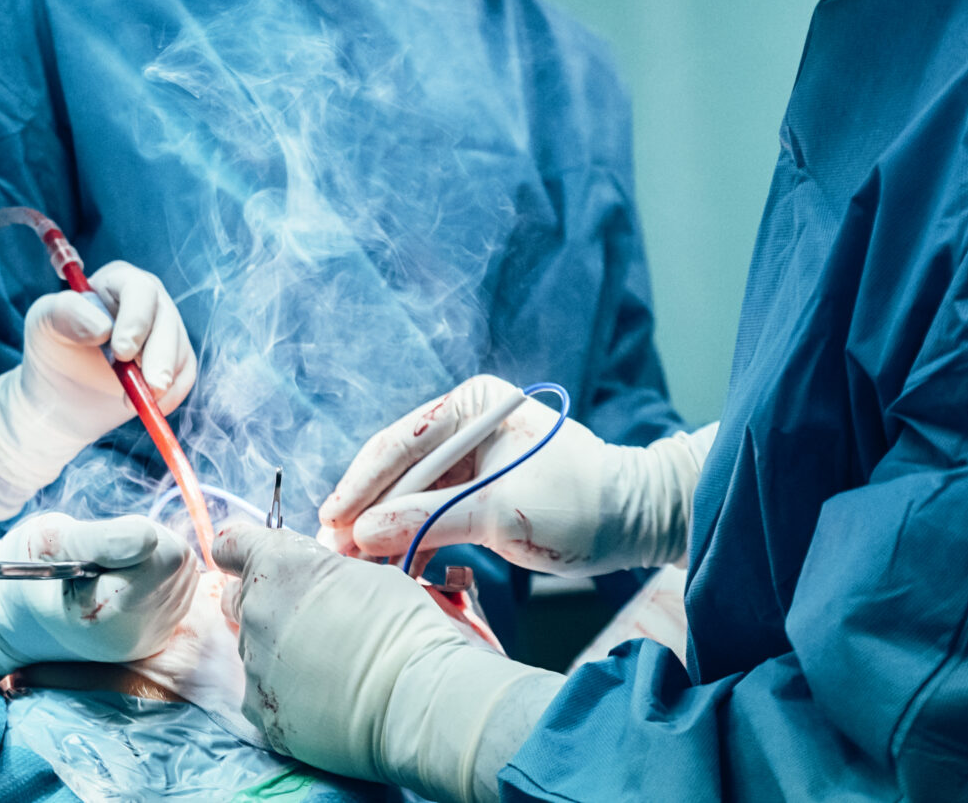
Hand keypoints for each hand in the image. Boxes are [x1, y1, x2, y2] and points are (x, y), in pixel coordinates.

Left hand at [0, 262, 196, 517]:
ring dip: (164, 379)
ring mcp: (164, 330)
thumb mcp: (44, 323)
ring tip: (136, 402)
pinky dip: (172, 395)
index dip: (136, 320)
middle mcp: (147, 300)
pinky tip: (149, 407)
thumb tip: (102, 326)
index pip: (138, 290)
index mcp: (117, 281)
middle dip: (160, 356)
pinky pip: (186, 375)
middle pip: (167, 319)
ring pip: (180, 348)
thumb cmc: (54, 347)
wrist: (65, 392)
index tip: (123, 352)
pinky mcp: (174, 360)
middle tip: (151, 386)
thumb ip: (66, 313)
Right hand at [0, 512, 199, 668]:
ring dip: (155, 554)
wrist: (22, 621)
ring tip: (113, 564)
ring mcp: (152, 637)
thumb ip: (98, 540)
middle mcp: (135, 635)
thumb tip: (148, 536)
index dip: (136, 534)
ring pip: (184, 570)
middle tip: (105, 551)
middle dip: (148, 542)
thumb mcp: (46, 543)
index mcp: (104, 617)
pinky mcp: (162, 633)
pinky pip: (182, 586)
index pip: (164, 557)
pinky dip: (160, 571)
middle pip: (177, 561)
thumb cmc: (29, 574)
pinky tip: (128, 577)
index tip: (101, 541)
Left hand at [214, 524, 560, 802]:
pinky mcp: (262, 714)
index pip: (229, 544)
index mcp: (276, 565)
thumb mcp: (366, 574)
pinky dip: (285, 698)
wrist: (419, 699)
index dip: (237, 552)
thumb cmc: (405, 628)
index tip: (245, 561)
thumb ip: (320, 571)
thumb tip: (312, 579)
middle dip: (263, 605)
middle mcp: (254, 611)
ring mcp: (255, 667)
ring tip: (328, 668)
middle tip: (306, 620)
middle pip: (238, 601)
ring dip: (278, 653)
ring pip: (253, 652)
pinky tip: (324, 701)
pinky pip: (263, 698)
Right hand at [318, 375, 713, 576]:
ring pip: (408, 494)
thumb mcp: (501, 513)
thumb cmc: (580, 504)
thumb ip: (428, 518)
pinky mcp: (474, 489)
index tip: (331, 519)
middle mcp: (462, 422)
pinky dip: (411, 537)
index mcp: (470, 404)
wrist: (635, 522)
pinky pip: (429, 511)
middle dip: (367, 511)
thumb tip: (361, 533)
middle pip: (397, 469)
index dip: (361, 485)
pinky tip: (392, 563)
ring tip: (357, 564)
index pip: (398, 442)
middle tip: (332, 549)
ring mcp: (467, 456)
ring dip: (385, 529)